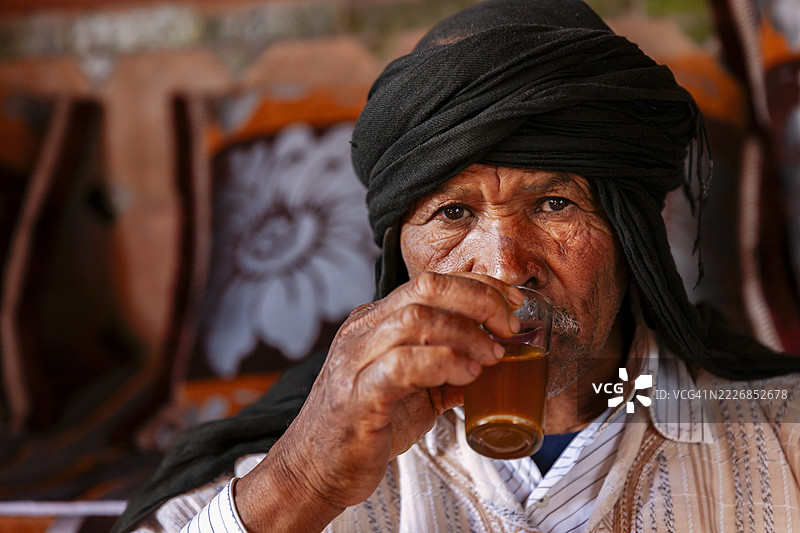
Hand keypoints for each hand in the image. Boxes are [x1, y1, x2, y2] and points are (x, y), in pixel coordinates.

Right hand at [235, 272, 522, 531]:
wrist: (317, 469)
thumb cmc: (364, 427)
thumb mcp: (412, 390)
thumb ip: (446, 370)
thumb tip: (493, 361)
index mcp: (375, 321)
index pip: (431, 281)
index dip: (478, 285)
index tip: (512, 303)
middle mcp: (363, 331)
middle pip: (426, 288)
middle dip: (478, 300)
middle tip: (508, 328)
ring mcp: (356, 360)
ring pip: (415, 319)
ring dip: (466, 334)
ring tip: (492, 356)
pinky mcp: (358, 395)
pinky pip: (402, 364)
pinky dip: (443, 363)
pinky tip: (466, 376)